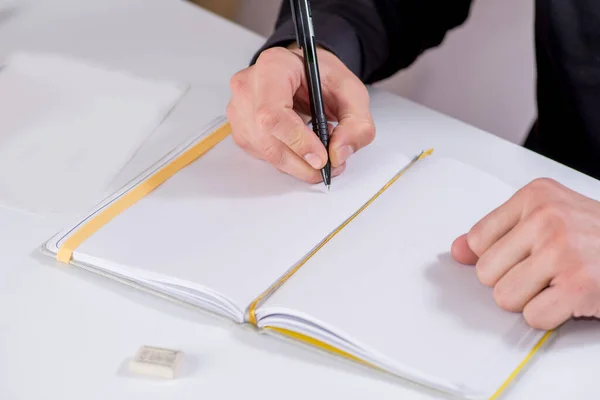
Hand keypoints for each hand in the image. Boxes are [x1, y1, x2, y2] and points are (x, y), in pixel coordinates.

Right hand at [226, 45, 374, 182]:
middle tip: (329, 167)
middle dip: (302, 162)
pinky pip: (264, 156)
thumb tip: (339, 154)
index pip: (272, 113)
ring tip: (321, 154)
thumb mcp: (352, 92)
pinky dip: (288, 161)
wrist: (303, 73)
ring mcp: (240, 110)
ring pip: (266, 153)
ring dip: (297, 164)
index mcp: (273, 67)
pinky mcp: (241, 130)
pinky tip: (302, 148)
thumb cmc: (322, 77)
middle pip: (267, 139)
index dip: (297, 141)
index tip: (321, 158)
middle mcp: (248, 87)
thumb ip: (356, 123)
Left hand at [451, 178, 599, 329]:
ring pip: (503, 296)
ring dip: (530, 299)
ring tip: (557, 282)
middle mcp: (547, 218)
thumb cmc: (596, 235)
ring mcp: (563, 250)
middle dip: (512, 280)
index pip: (476, 240)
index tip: (523, 255)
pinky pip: (532, 316)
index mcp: (534, 196)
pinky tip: (568, 297)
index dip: (497, 257)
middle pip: (486, 272)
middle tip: (545, 271)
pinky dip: (550, 316)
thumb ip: (497, 232)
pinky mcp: (579, 284)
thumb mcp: (546, 217)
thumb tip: (457, 252)